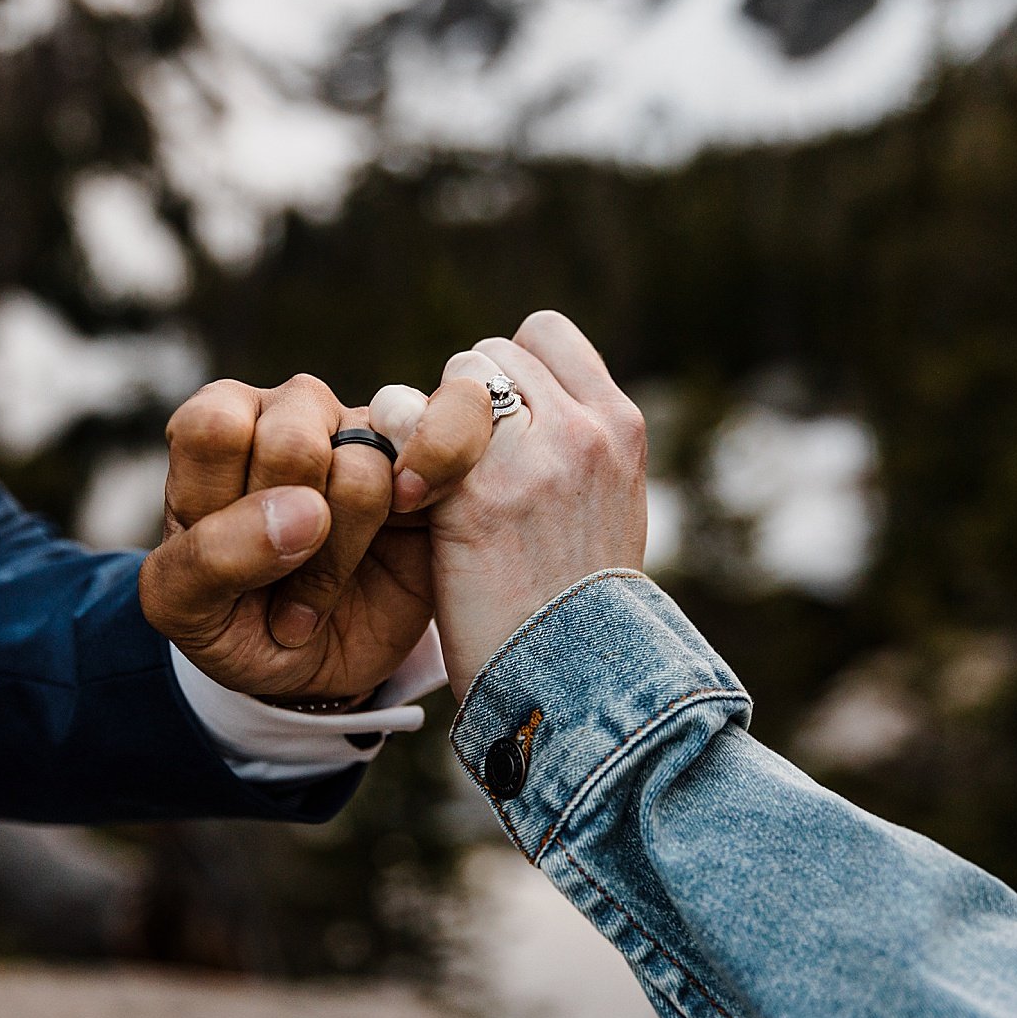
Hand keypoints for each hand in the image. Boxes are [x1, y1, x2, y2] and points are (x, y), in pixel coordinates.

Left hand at [137, 374, 492, 703]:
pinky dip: (423, 505)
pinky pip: (442, 451)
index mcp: (216, 425)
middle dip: (287, 540)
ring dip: (340, 555)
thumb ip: (211, 556)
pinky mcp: (428, 459)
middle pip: (291, 444)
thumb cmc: (236, 622)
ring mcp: (364, 429)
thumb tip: (307, 510)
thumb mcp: (186, 607)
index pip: (214, 427)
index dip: (229, 505)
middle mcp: (291, 411)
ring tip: (319, 590)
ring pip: (360, 468)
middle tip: (278, 584)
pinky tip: (402, 540)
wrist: (314, 664)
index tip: (228, 557)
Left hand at [371, 311, 647, 697]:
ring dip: (427, 423)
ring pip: (449, 383)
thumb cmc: (582, 608)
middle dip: (461, 403)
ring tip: (428, 481)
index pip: (544, 334)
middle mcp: (582, 428)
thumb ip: (575, 446)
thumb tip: (520, 399)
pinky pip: (407, 423)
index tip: (496, 426)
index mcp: (621, 426)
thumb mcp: (610, 507)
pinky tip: (404, 500)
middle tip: (454, 466)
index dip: (508, 370)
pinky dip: (395, 452)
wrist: (579, 684)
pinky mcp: (475, 494)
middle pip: (487, 355)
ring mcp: (532, 456)